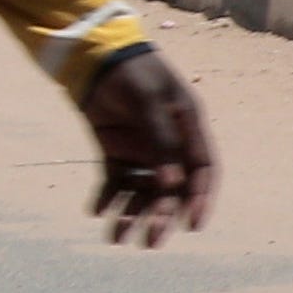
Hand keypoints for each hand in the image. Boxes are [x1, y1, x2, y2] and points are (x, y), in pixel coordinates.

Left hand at [81, 50, 214, 246]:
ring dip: (131, 213)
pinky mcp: (114, 148)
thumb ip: (160, 139)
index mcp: (187, 126)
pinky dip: (107, 196)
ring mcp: (140, 147)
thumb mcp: (148, 98)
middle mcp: (168, 143)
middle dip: (161, 216)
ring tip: (115, 238)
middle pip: (170, 189)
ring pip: (141, 189)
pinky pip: (114, 178)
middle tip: (150, 242)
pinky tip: (96, 211)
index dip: (200, 198)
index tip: (192, 224)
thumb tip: (170, 185)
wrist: (90, 50)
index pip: (202, 171)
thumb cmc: (128, 68)